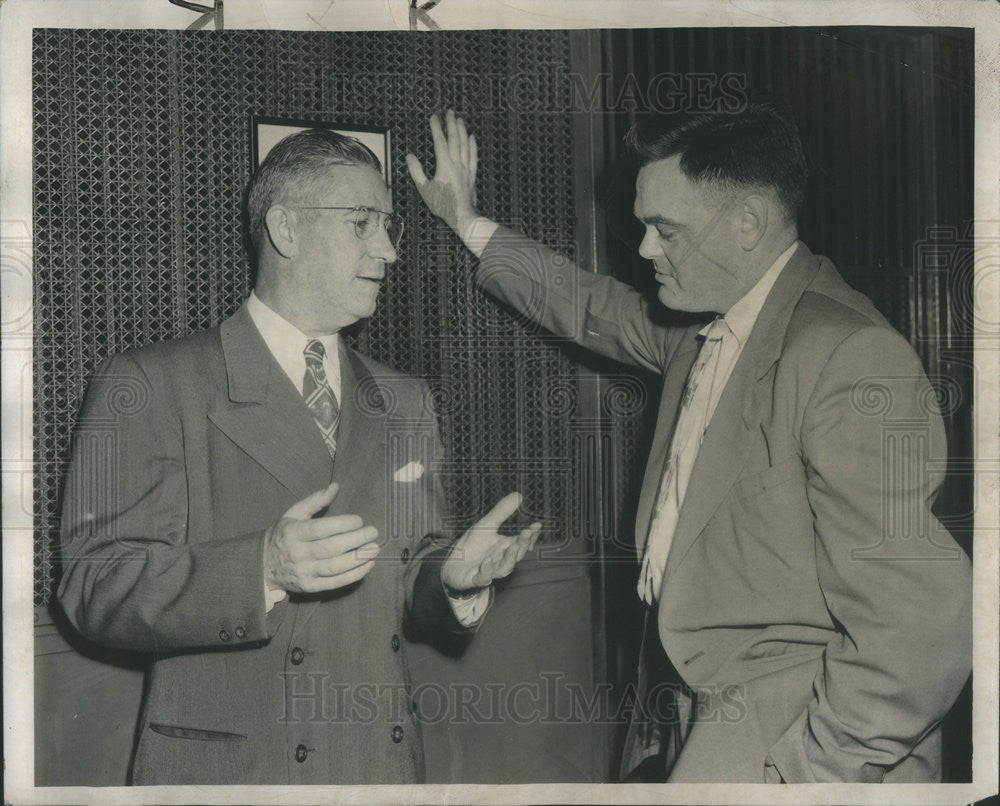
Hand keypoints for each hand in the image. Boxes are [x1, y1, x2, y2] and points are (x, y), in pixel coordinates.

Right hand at [263, 481, 379, 593]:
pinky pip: (335, 583)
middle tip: (373, 532)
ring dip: (358, 558)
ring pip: (335, 567)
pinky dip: (354, 575)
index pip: (321, 529)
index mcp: (294, 532)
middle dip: (356, 540)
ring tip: (374, 548)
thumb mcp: (294, 513)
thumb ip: (316, 500)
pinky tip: (368, 565)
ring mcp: (304, 572)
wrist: (263, 565)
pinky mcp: (310, 587)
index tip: (359, 520)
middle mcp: (298, 553)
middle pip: (331, 548)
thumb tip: (336, 486)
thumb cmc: (284, 534)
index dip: (343, 524)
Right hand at [406, 109, 478, 233]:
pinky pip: (473, 156)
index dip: (436, 128)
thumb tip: (409, 156)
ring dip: (462, 130)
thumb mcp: (424, 189)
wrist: (462, 215)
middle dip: (451, 123)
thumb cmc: (442, 204)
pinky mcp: (472, 175)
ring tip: (460, 119)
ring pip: (465, 144)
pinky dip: (473, 145)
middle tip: (450, 111)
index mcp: (444, 165)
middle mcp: (457, 163)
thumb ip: (416, 171)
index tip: (434, 117)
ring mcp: (466, 168)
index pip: (440, 141)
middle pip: (455, 139)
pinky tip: (472, 137)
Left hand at [441, 492, 540, 591]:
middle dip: (523, 544)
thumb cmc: (473, 546)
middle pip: (516, 554)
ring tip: (513, 547)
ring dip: (509, 559)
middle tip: (527, 533)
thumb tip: (519, 495)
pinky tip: (487, 561)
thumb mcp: (486, 525)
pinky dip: (487, 570)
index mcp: (506, 547)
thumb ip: (502, 512)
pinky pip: (483, 577)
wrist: (453, 566)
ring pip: (504, 568)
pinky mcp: (476, 579)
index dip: (531, 534)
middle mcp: (501, 560)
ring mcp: (490, 571)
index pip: (522, 541)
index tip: (537, 525)